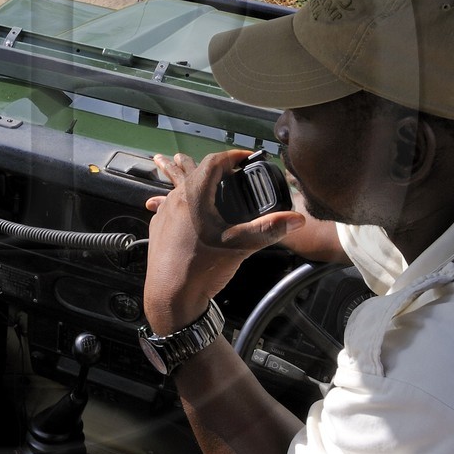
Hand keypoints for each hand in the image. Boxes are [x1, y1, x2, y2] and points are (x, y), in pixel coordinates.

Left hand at [142, 150, 305, 333]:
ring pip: (172, 187)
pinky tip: (169, 206)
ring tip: (170, 163)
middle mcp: (176, 201)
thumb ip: (269, 230)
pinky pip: (164, 206)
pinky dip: (172, 200)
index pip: (213, 163)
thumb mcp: (240, 247)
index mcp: (195, 197)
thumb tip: (296, 219)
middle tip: (195, 154)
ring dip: (177, 175)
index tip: (246, 157)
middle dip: (195, 161)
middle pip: (187, 171)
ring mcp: (163, 215)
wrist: (170, 298)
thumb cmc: (201, 270)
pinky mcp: (157, 230)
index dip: (232, 156)